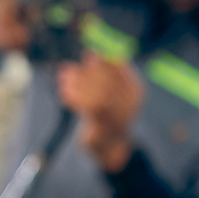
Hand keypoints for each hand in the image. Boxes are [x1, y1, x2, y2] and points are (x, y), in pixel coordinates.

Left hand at [56, 52, 142, 172]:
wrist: (109, 144)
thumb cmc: (107, 113)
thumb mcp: (108, 90)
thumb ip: (101, 73)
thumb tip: (89, 53)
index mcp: (136, 89)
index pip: (119, 67)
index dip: (102, 59)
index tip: (88, 54)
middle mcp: (131, 102)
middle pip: (106, 79)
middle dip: (84, 71)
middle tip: (67, 69)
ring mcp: (119, 115)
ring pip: (96, 93)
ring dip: (76, 84)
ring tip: (62, 80)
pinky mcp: (103, 125)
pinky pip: (87, 106)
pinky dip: (73, 97)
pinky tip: (63, 94)